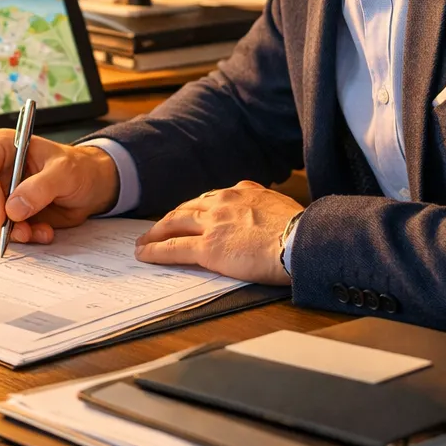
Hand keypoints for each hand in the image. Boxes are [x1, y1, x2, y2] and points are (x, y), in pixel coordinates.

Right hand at [0, 132, 120, 244]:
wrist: (90, 187)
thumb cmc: (78, 169)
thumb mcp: (65, 172)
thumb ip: (40, 188)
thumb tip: (13, 208)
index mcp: (3, 147)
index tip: (1, 216)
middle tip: (21, 231)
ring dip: (10, 232)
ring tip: (39, 232)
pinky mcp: (7, 213)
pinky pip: (1, 231)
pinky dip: (20, 237)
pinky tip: (43, 232)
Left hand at [134, 181, 302, 285]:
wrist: (302, 242)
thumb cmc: (302, 231)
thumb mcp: (283, 207)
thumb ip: (267, 208)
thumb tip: (271, 218)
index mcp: (244, 191)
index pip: (211, 198)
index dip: (195, 208)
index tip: (187, 215)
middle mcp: (224, 201)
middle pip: (187, 208)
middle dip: (170, 219)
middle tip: (157, 228)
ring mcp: (213, 223)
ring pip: (174, 223)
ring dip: (155, 232)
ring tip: (144, 241)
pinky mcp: (208, 247)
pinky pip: (173, 248)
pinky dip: (155, 251)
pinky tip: (144, 254)